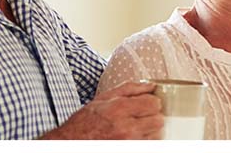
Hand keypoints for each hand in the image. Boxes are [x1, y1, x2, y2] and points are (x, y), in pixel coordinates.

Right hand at [40, 81, 163, 139]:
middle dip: (152, 116)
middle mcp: (126, 128)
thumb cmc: (85, 121)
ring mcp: (130, 143)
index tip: (146, 103)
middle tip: (141, 116)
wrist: (72, 142)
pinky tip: (135, 137)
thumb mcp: (103, 98)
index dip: (151, 102)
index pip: (153, 103)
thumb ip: (129, 89)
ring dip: (150, 130)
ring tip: (136, 128)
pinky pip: (150, 145)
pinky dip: (146, 140)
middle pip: (158, 120)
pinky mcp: (132, 150)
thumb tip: (150, 85)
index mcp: (119, 109)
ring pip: (157, 135)